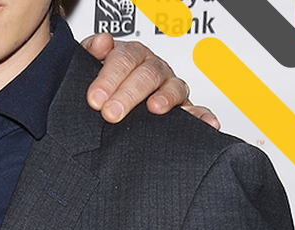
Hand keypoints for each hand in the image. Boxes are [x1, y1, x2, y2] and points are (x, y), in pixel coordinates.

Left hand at [81, 33, 220, 129]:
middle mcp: (153, 68)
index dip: (109, 78)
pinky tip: (206, 122)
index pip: (124, 59)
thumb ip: (90, 51)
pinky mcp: (182, 107)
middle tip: (111, 113)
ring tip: (154, 108)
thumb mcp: (89, 65)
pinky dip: (202, 116)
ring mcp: (169, 87)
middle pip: (147, 74)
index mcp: (132, 55)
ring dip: (165, 98)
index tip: (95, 99)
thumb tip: (101, 42)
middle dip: (129, 94)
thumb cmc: (102, 81)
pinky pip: (197, 110)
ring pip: (174, 88)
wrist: (109, 102)